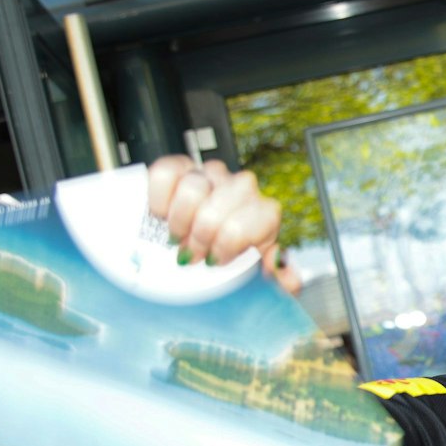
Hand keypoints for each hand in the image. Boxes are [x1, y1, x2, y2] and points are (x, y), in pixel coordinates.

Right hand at [144, 156, 292, 292]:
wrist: (200, 242)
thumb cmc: (230, 256)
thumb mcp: (258, 272)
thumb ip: (278, 278)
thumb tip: (286, 277)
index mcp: (264, 212)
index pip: (253, 220)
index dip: (227, 245)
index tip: (215, 260)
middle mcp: (240, 188)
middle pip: (218, 209)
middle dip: (200, 238)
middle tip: (193, 254)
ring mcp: (210, 174)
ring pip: (193, 188)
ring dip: (179, 220)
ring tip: (178, 237)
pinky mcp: (180, 167)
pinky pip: (166, 172)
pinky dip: (159, 197)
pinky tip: (162, 215)